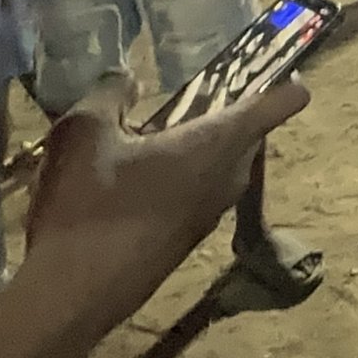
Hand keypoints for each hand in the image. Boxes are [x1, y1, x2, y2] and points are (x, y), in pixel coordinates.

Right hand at [20, 71, 309, 326]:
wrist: (72, 296)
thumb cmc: (86, 206)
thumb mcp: (84, 132)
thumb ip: (111, 94)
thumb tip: (129, 79)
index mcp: (217, 144)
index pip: (281, 102)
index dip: (285, 77)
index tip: (270, 60)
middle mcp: (228, 178)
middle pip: (251, 130)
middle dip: (232, 105)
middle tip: (197, 83)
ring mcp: (212, 213)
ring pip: (225, 162)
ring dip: (203, 142)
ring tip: (158, 125)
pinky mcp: (188, 238)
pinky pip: (203, 189)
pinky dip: (185, 172)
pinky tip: (138, 173)